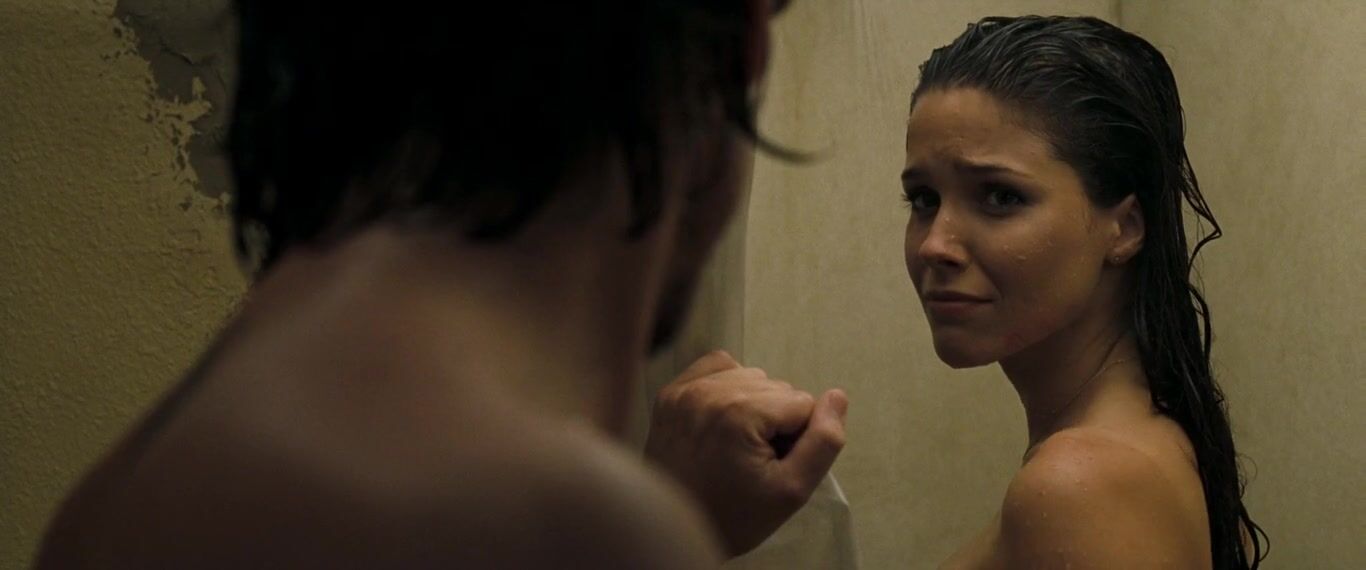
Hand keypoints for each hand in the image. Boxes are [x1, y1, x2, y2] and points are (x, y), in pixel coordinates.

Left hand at [644, 350, 847, 556]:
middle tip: (755, 461)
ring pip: (752, 377)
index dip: (798, 439)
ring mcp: (686, 389)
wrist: (671, 529)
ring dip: (755, 404)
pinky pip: (718, 366)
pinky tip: (725, 419)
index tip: (773, 468)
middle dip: (777, 422)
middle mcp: (710, 391)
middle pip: (778, 389)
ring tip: (738, 445)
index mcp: (740, 412)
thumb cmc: (732, 516)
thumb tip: (837, 397)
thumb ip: (824, 443)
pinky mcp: (671, 393)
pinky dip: (730, 386)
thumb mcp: (791, 491)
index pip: (804, 404)